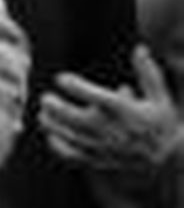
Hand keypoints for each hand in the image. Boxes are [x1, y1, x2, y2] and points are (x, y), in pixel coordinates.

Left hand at [38, 47, 183, 177]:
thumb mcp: (159, 95)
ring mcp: (104, 146)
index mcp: (126, 111)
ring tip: (41, 114)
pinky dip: (59, 147)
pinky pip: (73, 155)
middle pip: (76, 118)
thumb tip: (139, 48)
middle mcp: (112, 129)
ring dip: (53, 126)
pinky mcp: (99, 159)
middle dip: (57, 108)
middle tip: (44, 98)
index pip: (96, 96)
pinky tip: (50, 136)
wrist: (166, 157)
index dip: (76, 86)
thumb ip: (147, 72)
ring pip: (71, 137)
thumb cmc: (159, 121)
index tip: (60, 77)